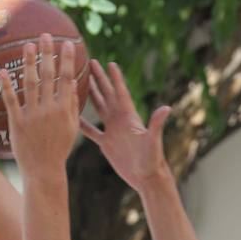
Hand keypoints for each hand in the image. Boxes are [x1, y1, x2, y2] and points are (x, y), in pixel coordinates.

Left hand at [0, 35, 80, 176]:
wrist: (44, 170)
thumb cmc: (58, 149)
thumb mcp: (71, 128)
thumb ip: (71, 106)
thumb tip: (73, 86)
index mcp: (64, 109)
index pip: (66, 79)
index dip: (66, 60)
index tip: (67, 44)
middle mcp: (49, 109)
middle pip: (48, 76)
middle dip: (48, 54)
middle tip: (45, 35)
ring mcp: (33, 115)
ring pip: (30, 83)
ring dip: (29, 63)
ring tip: (28, 46)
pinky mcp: (17, 122)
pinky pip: (11, 100)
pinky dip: (7, 85)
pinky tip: (3, 71)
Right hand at [80, 60, 172, 193]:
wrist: (146, 177)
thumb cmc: (152, 159)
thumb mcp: (153, 140)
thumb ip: (157, 123)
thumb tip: (167, 108)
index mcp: (129, 116)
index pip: (120, 92)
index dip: (115, 78)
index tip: (109, 62)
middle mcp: (120, 120)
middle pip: (107, 94)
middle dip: (99, 79)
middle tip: (90, 63)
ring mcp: (113, 131)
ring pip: (99, 108)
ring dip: (91, 95)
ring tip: (80, 82)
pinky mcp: (106, 144)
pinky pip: (92, 131)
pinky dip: (83, 123)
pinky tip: (74, 116)